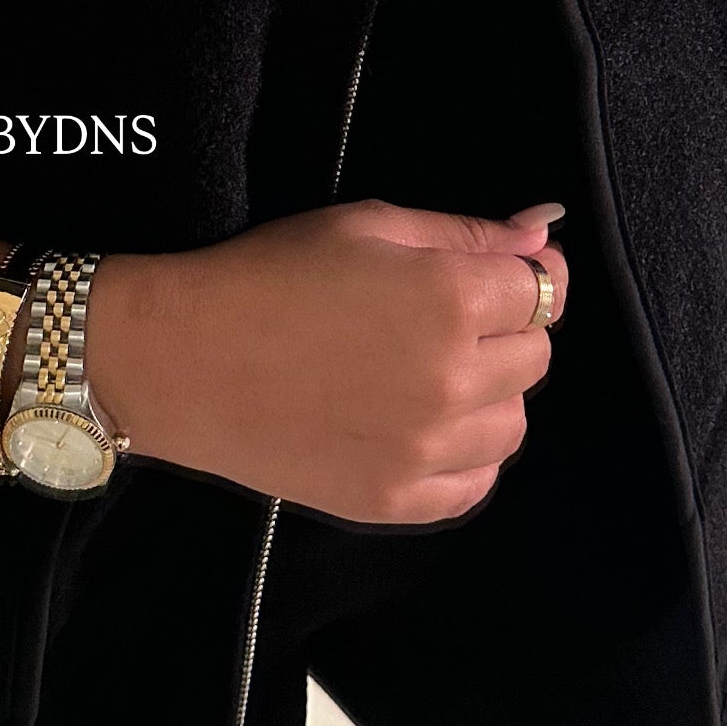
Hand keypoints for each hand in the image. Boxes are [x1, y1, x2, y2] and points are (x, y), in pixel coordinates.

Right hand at [86, 199, 566, 523]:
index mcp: (451, 298)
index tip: (481, 279)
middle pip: (535, 357)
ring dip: (486, 396)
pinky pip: (475, 483)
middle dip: (501, 332)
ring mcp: (426, 449)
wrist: (183, 358)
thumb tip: (543, 232)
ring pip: (512, 424)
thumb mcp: (367, 226)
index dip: (515, 278)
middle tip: (431, 322)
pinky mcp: (395, 499)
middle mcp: (452, 378)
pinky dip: (463, 457)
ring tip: (421, 375)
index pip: (542, 291)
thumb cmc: (269, 274)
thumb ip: (465, 233)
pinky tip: (417, 427)